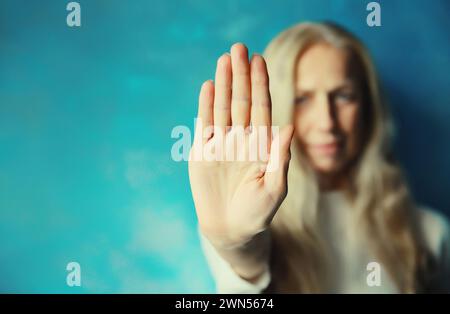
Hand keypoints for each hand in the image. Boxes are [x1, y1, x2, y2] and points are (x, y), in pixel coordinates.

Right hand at [189, 43, 293, 249]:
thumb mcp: (276, 187)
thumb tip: (289, 127)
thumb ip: (280, 157)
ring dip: (223, 84)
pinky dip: (206, 106)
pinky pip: (205, 124)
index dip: (260, 85)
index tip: (260, 60)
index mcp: (262, 144)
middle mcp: (242, 138)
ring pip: (222, 107)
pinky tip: (208, 86)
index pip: (261, 108)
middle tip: (239, 48)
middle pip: (241, 101)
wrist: (232, 229)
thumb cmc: (258, 212)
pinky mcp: (203, 151)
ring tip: (224, 60)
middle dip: (241, 75)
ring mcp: (221, 143)